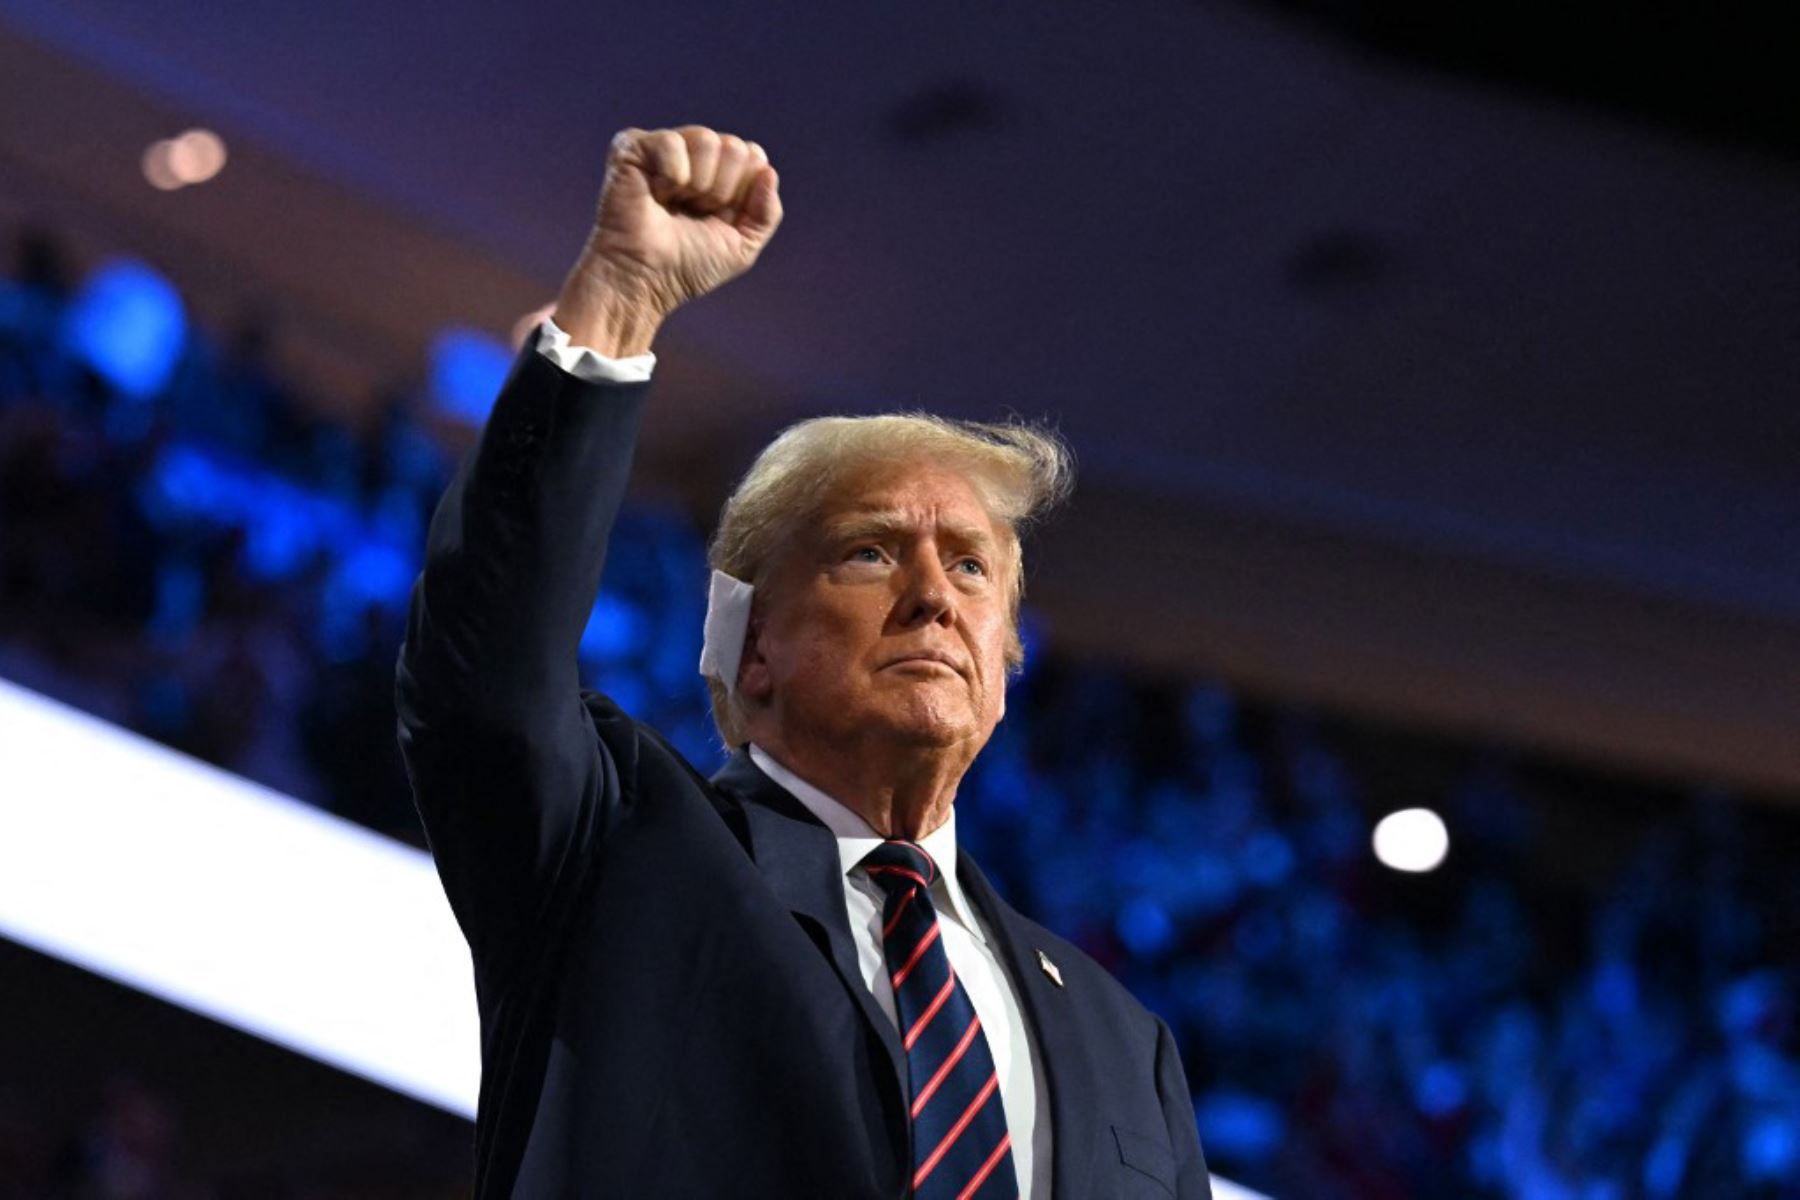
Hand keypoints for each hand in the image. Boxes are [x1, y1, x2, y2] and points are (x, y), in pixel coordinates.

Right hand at [555, 125, 782, 352]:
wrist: (645, 279)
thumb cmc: (687, 267)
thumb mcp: (742, 247)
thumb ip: (767, 212)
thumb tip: (768, 170)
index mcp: (720, 174)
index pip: (753, 157)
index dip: (742, 193)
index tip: (718, 218)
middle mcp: (693, 157)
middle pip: (734, 147)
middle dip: (721, 190)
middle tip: (693, 212)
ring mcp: (663, 149)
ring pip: (706, 140)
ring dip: (697, 184)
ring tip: (674, 203)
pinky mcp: (633, 147)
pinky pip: (672, 142)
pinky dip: (670, 175)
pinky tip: (654, 193)